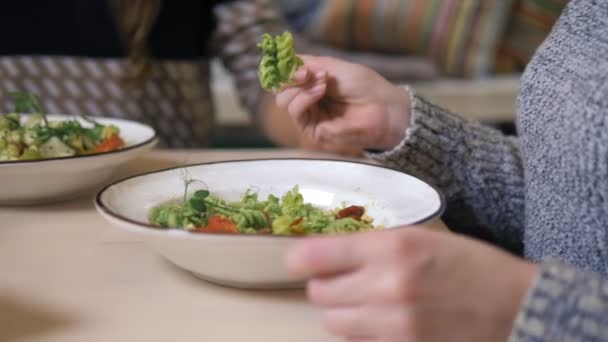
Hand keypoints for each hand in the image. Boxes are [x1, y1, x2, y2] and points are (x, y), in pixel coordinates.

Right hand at [275, 55, 411, 150]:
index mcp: (311, 83)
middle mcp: (307, 99)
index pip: (285, 75)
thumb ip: (308, 64)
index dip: (284, 67)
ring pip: (284, 100)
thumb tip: (285, 65)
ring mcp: (309, 115)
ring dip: (300, 87)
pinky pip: (296, 111)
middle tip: (308, 72)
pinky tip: (320, 91)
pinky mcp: (312, 130)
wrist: (383, 108)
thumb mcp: (334, 67)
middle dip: (290, 77)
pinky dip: (304, 98)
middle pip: (280, 88)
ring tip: (323, 82)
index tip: (292, 60)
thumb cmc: (364, 86)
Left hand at [286, 226, 537, 341]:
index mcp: (392, 247)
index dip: (301, 259)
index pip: (317, 255)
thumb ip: (373, 247)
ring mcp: (393, 325)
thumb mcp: (423, 239)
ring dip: (342, 312)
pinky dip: (361, 335)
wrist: (518, 308)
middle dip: (327, 287)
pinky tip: (382, 324)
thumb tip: (328, 255)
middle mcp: (387, 285)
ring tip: (366, 304)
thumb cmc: (472, 267)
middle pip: (319, 293)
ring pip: (333, 322)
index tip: (297, 262)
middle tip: (344, 282)